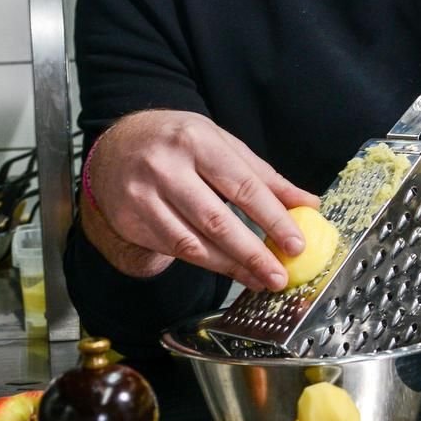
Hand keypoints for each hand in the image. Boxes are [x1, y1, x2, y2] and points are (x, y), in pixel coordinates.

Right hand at [82, 110, 318, 289]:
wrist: (113, 147)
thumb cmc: (176, 143)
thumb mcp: (219, 143)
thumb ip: (262, 175)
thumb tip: (307, 203)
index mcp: (196, 140)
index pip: (242, 185)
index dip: (273, 219)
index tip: (296, 244)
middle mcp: (165, 167)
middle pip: (216, 220)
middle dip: (253, 253)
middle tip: (278, 275)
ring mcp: (142, 196)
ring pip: (192, 243)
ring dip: (230, 267)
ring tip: (258, 280)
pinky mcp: (129, 220)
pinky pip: (173, 249)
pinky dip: (205, 263)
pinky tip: (227, 269)